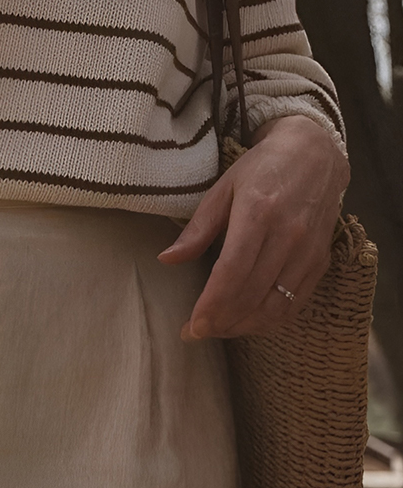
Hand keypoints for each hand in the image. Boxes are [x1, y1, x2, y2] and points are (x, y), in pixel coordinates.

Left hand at [158, 115, 349, 339]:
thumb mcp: (222, 189)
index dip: (211, 305)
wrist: (315, 154)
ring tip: (218, 330)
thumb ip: (197, 229)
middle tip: (195, 333)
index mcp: (258, 212)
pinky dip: (270, 320)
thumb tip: (166, 259)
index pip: (232, 272)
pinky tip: (247, 322)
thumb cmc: (261, 169)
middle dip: (220, 322)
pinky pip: (295, 303)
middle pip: (251, 295)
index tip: (192, 326)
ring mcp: (308, 250)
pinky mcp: (321, 260)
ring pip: (275, 305)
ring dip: (243, 326)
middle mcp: (288, 234)